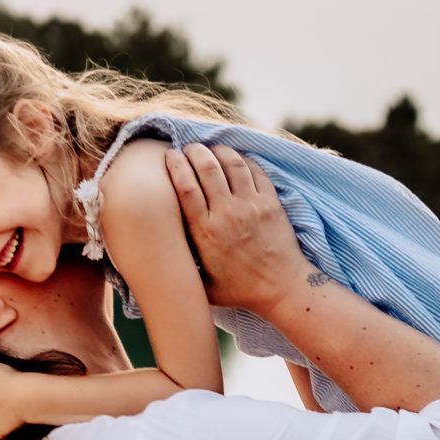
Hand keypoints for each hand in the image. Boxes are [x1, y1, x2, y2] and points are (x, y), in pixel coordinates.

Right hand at [163, 142, 308, 314]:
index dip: (175, 165)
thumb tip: (158, 254)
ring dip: (218, 150)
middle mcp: (227, 214)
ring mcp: (251, 206)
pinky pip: (255, 170)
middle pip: (207, 167)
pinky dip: (242, 159)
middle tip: (189, 148)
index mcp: (206, 232)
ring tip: (210, 150)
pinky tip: (234, 159)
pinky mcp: (271, 203)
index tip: (169, 156)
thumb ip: (182, 266)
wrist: (281, 289)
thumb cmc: (239, 290)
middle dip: (194, 151)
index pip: (185, 187)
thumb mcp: (202, 285)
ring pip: (232, 163)